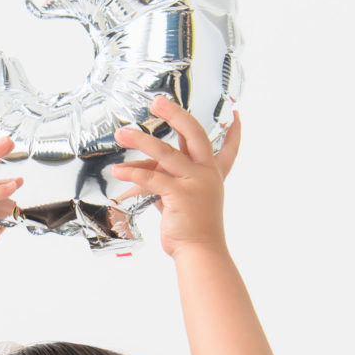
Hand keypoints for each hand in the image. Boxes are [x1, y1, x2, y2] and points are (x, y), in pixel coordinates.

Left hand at [113, 96, 239, 256]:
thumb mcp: (184, 198)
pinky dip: (132, 173)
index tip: (235, 113)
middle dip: (176, 115)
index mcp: (212, 174)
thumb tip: (141, 170)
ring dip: (140, 140)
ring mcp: (195, 183)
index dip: (233, 130)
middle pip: (194, 134)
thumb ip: (168, 180)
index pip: (228, 148)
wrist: (200, 251)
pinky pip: (152, 178)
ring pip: (165, 153)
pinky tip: (118, 170)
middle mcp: (206, 174)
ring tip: (122, 133)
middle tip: (158, 102)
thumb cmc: (192, 229)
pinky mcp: (180, 194)